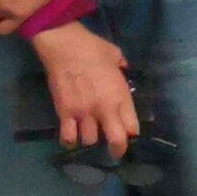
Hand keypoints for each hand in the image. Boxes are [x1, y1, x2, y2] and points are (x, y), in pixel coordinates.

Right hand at [30, 22, 136, 155]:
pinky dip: (70, 140)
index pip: (132, 126)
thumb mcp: (116, 56)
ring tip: (89, 132)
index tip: (129, 134)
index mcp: (120, 95)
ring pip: (90, 141)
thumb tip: (122, 71)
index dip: (132, 134)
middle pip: (115, 141)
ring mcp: (83, 112)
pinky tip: (72, 136)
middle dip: (117, 149)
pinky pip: (68, 137)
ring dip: (91, 138)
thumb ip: (121, 70)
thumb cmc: (93, 47)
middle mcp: (104, 108)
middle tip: (115, 150)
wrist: (64, 45)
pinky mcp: (64, 112)